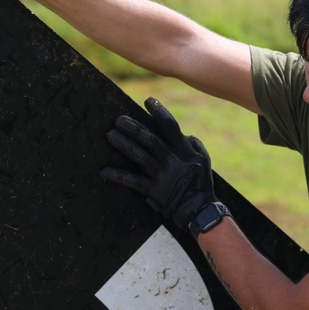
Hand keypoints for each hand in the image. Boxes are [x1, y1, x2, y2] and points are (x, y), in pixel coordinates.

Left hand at [101, 97, 215, 230]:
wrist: (199, 208)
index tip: (148, 100)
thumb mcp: (203, 159)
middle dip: (134, 128)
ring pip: (140, 156)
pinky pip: (133, 181)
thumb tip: (184, 134)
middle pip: (150, 139)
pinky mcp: (153, 189)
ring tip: (110, 135)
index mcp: (183, 149)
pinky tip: (104, 171)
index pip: (170, 126)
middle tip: (118, 119)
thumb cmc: (201, 181)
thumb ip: (193, 144)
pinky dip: (119, 176)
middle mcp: (171, 160)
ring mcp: (161, 175)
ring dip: (124, 145)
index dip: (159, 112)